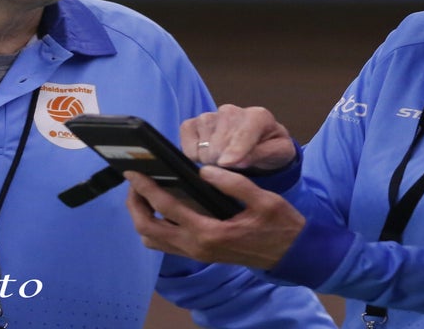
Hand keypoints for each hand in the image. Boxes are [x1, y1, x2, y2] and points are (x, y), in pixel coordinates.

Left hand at [124, 168, 304, 268]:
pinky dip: (154, 227)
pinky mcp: (200, 254)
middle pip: (148, 228)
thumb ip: (234, 184)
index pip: (166, 208)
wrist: (291, 254)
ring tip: (143, 194)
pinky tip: (161, 209)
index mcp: (209, 232)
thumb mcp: (264, 199)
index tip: (133, 173)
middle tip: (134, 182)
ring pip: (153, 240)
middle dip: (135, 204)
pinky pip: (165, 244)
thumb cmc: (280, 225)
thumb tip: (205, 170)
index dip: (146, 188)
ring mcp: (196, 253)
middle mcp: (197, 246)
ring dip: (142, 217)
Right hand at [181, 104, 296, 171]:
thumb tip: (237, 161)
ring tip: (224, 160)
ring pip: (203, 146)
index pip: (242, 133)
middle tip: (233, 167)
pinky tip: (208, 155)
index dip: (234, 150)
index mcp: (258, 116)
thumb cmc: (271, 148)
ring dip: (211, 160)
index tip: (226, 164)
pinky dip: (193, 154)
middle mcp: (231, 111)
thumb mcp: (279, 153)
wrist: (261, 142)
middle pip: (219, 144)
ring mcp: (210, 116)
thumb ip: (261, 154)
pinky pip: (186, 141)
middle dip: (224, 163)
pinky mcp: (192, 123)